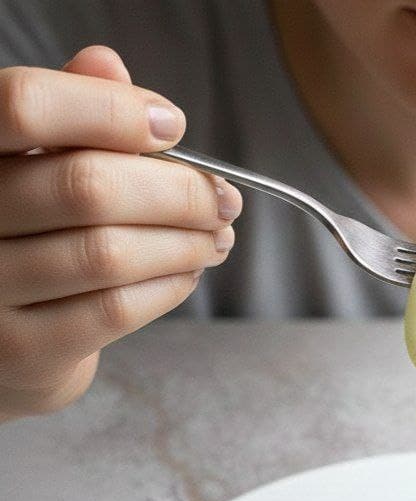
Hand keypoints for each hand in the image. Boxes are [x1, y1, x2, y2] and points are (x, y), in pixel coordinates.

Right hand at [0, 46, 241, 420]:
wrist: (4, 336)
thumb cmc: (29, 232)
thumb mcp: (35, 161)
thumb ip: (68, 115)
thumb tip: (109, 65)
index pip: (26, 105)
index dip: (111, 110)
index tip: (172, 126)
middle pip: (87, 186)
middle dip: (177, 192)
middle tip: (222, 200)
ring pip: (109, 254)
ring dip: (183, 244)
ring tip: (215, 238)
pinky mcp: (23, 347)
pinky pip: (114, 309)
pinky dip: (167, 286)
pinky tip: (188, 271)